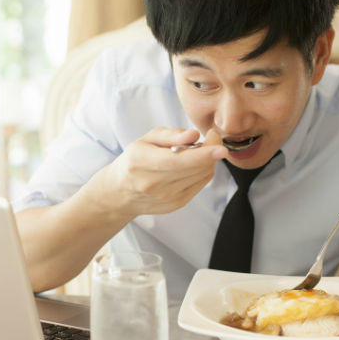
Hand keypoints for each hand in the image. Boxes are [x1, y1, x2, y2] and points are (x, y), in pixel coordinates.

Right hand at [88, 127, 227, 217]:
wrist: (121, 192)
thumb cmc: (134, 160)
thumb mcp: (146, 140)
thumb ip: (170, 135)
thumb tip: (193, 135)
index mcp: (142, 163)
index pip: (179, 161)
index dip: (204, 152)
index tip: (217, 140)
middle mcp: (154, 184)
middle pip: (196, 168)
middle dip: (211, 150)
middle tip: (211, 137)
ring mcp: (167, 197)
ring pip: (202, 175)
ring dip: (207, 160)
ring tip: (197, 151)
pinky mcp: (177, 204)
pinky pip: (201, 183)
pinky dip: (203, 171)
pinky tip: (194, 164)